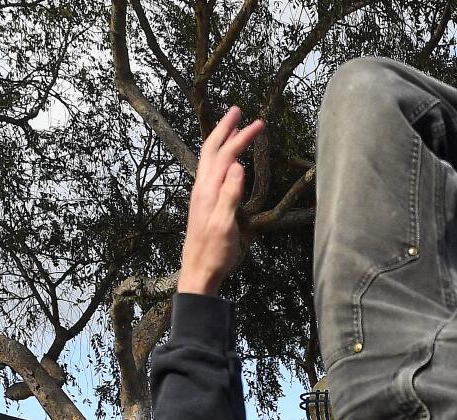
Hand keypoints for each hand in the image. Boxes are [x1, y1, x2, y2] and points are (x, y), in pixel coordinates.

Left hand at [178, 106, 265, 294]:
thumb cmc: (214, 253)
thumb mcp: (225, 225)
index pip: (226, 155)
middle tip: (237, 110)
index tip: (258, 123)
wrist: (198, 272)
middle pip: (212, 150)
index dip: (241, 137)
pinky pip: (210, 171)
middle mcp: (201, 188)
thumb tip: (237, 165)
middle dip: (225, 128)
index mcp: (208, 190)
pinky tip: (225, 161)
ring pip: (209, 159)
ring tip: (231, 128)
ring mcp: (200, 195)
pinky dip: (219, 157)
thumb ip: (230, 195)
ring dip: (220, 140)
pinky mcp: (203, 203)